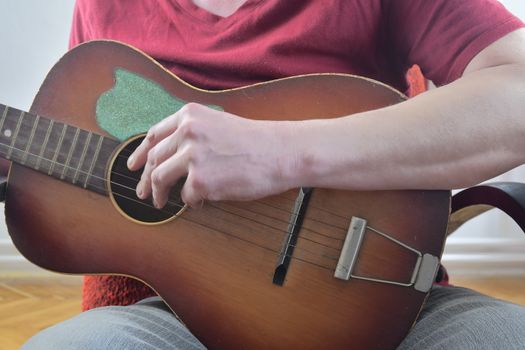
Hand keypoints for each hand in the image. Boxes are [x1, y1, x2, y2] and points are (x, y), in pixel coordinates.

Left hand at [127, 103, 296, 207]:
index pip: (154, 135)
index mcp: (190, 116)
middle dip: (145, 179)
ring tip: (160, 203)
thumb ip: (193, 134)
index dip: (140, 153)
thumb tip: (170, 157)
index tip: (133, 166)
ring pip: (160, 179)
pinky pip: (187, 196)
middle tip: (142, 192)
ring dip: (158, 194)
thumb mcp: (218, 124)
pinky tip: (203, 201)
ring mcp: (192, 156)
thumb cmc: (256, 141)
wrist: (281, 152)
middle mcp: (187, 132)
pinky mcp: (201, 181)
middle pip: (153, 159)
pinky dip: (193, 201)